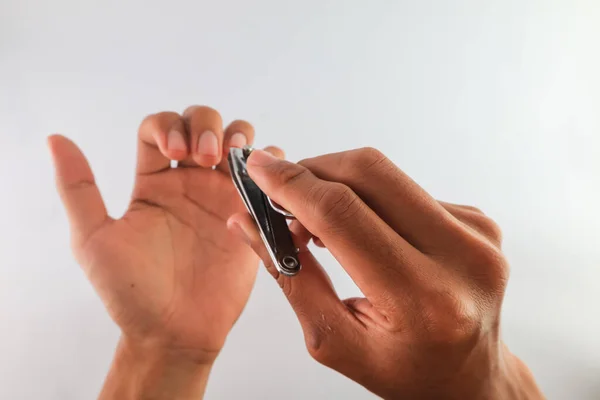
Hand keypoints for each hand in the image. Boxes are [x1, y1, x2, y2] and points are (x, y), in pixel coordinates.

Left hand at [49, 106, 281, 398]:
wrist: (175, 332)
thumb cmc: (133, 292)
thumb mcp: (93, 239)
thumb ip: (78, 189)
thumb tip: (56, 140)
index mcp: (153, 181)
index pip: (160, 127)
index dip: (169, 126)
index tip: (174, 151)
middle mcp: (189, 182)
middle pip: (202, 122)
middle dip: (207, 125)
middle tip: (206, 157)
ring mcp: (222, 197)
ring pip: (238, 141)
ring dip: (239, 136)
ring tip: (235, 157)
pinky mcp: (250, 215)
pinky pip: (266, 178)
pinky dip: (269, 163)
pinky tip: (259, 178)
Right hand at [229, 148, 543, 398]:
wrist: (469, 376)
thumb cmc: (405, 370)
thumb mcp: (335, 341)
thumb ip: (291, 278)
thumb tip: (249, 223)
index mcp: (422, 298)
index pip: (343, 214)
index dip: (293, 185)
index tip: (259, 169)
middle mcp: (459, 256)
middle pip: (369, 173)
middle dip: (312, 170)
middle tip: (281, 192)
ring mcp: (474, 233)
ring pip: (386, 174)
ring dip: (337, 183)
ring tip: (314, 220)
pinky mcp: (476, 219)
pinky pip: (405, 187)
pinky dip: (368, 196)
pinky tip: (358, 226)